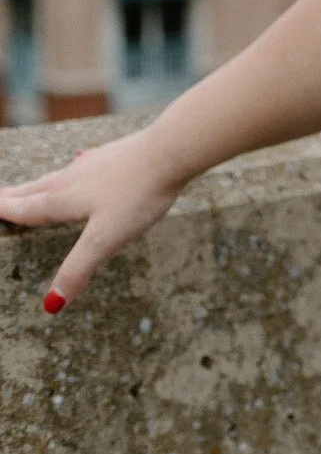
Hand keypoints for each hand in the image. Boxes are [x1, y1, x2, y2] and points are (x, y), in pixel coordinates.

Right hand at [0, 129, 189, 312]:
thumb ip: (78, 269)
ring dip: (41, 183)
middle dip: (17, 195)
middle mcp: (73, 177)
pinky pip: (86, 165)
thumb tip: (51, 304)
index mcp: (63, 199)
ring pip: (60, 175)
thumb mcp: (105, 239)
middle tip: (1, 196)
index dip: (7, 210)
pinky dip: (73, 172)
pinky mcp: (117, 153)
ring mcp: (96, 162)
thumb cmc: (138, 194)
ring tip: (32, 186)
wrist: (171, 150)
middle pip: (37, 189)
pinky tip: (84, 165)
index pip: (27, 209)